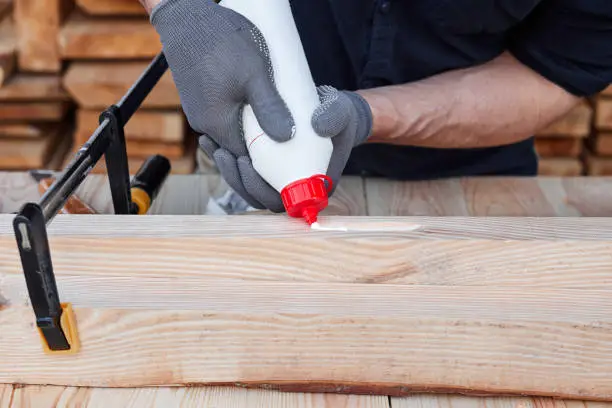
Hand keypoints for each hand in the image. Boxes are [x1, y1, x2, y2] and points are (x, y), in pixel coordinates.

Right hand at [149, 0, 294, 174]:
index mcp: (218, 126)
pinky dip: (239, 118)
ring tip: (274, 120)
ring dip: (251, 131)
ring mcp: (200, 113)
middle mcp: (205, 125)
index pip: (247, 159)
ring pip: (231, 132)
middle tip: (288, 136)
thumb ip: (270, 107)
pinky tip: (255, 106)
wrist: (186, 17)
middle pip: (239, 148)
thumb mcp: (254, 74)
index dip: (269, 160)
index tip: (290, 154)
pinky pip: (223, 118)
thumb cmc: (220, 41)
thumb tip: (288, 136)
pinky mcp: (199, 100)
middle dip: (263, 146)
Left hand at [198, 85, 372, 212]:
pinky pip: (242, 171)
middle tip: (224, 153)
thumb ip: (335, 117)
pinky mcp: (265, 168)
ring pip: (246, 186)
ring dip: (226, 170)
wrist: (330, 111)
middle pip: (258, 196)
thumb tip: (318, 126)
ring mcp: (276, 179)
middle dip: (237, 178)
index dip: (259, 188)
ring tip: (212, 145)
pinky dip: (225, 158)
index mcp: (311, 186)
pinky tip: (210, 140)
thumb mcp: (341, 113)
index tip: (246, 162)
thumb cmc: (339, 116)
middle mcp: (291, 187)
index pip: (281, 201)